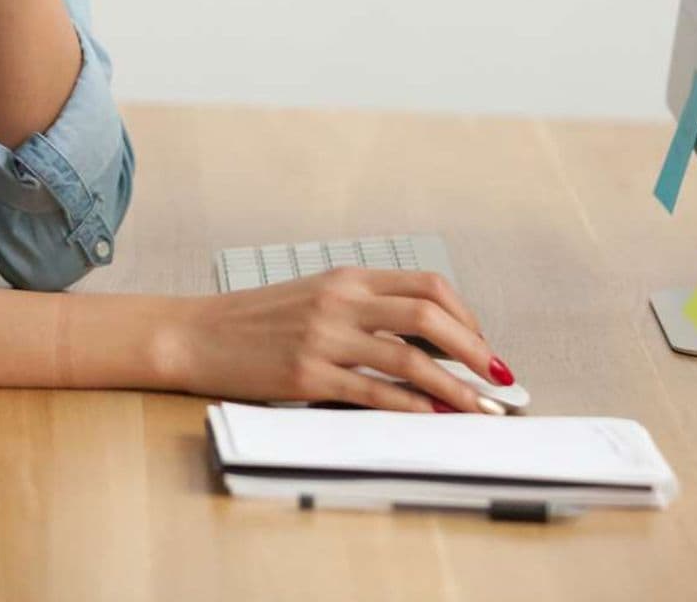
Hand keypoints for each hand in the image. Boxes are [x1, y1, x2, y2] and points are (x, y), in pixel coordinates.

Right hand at [160, 269, 510, 412]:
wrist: (196, 334)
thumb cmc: (256, 321)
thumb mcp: (314, 299)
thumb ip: (364, 311)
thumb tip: (427, 344)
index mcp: (345, 278)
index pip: (427, 286)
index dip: (467, 318)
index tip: (484, 347)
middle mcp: (339, 301)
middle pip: (429, 315)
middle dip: (476, 350)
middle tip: (500, 379)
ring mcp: (323, 337)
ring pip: (409, 357)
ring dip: (455, 387)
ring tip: (479, 409)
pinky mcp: (307, 375)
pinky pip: (373, 392)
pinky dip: (411, 407)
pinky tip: (431, 418)